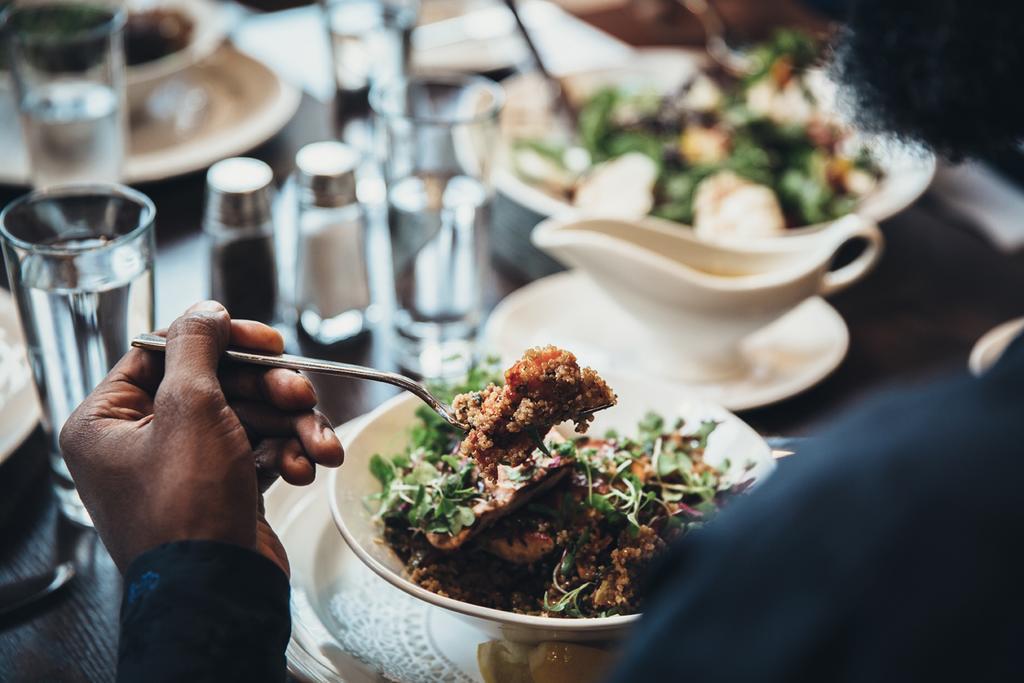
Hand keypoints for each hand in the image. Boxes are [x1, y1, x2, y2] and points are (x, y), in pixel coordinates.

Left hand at [60, 301, 343, 574]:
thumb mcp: (190, 407)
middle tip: (302, 391)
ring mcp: (185, 469)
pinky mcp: (223, 490)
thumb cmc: (189, 507)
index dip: (220, 341)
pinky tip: (306, 469)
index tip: (266, 341)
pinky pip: (259, 451)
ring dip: (292, 425)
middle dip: (271, 391)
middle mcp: (142, 442)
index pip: (164, 354)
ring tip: (320, 443)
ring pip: (249, 418)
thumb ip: (197, 348)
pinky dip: (288, 455)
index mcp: (110, 421)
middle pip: (218, 385)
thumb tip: (204, 310)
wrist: (220, 591)